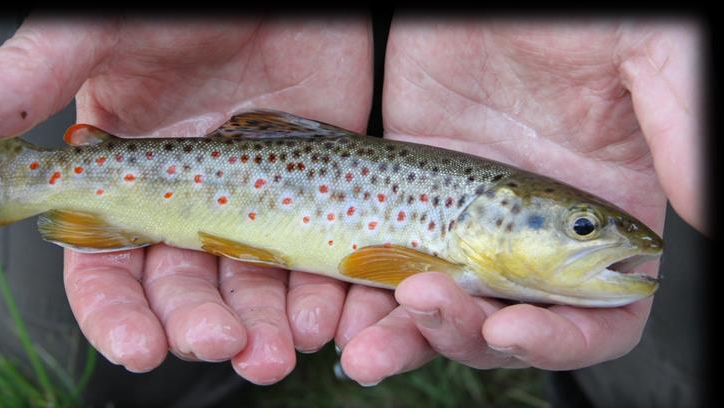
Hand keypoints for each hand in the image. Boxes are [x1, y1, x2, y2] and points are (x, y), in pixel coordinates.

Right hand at [0, 15, 372, 383]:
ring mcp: (254, 193)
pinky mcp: (313, 184)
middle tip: (218, 344)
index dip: (116, 312)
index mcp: (124, 171)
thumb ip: (34, 75)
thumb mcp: (101, 28)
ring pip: (251, 284)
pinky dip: (318, 291)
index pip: (105, 262)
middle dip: (197, 323)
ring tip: (277, 351)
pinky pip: (313, 253)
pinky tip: (325, 315)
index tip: (137, 348)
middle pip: (184, 285)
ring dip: (261, 326)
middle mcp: (187, 194)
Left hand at [335, 19, 700, 383]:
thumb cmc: (589, 4)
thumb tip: (711, 217)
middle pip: (505, 321)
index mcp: (604, 213)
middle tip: (425, 308)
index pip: (600, 315)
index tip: (513, 329)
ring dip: (402, 336)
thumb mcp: (651, 50)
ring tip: (362, 348)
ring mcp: (468, 210)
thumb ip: (684, 126)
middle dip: (464, 335)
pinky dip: (363, 293)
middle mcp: (535, 227)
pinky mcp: (412, 183)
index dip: (563, 339)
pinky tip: (337, 306)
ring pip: (439, 303)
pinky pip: (384, 256)